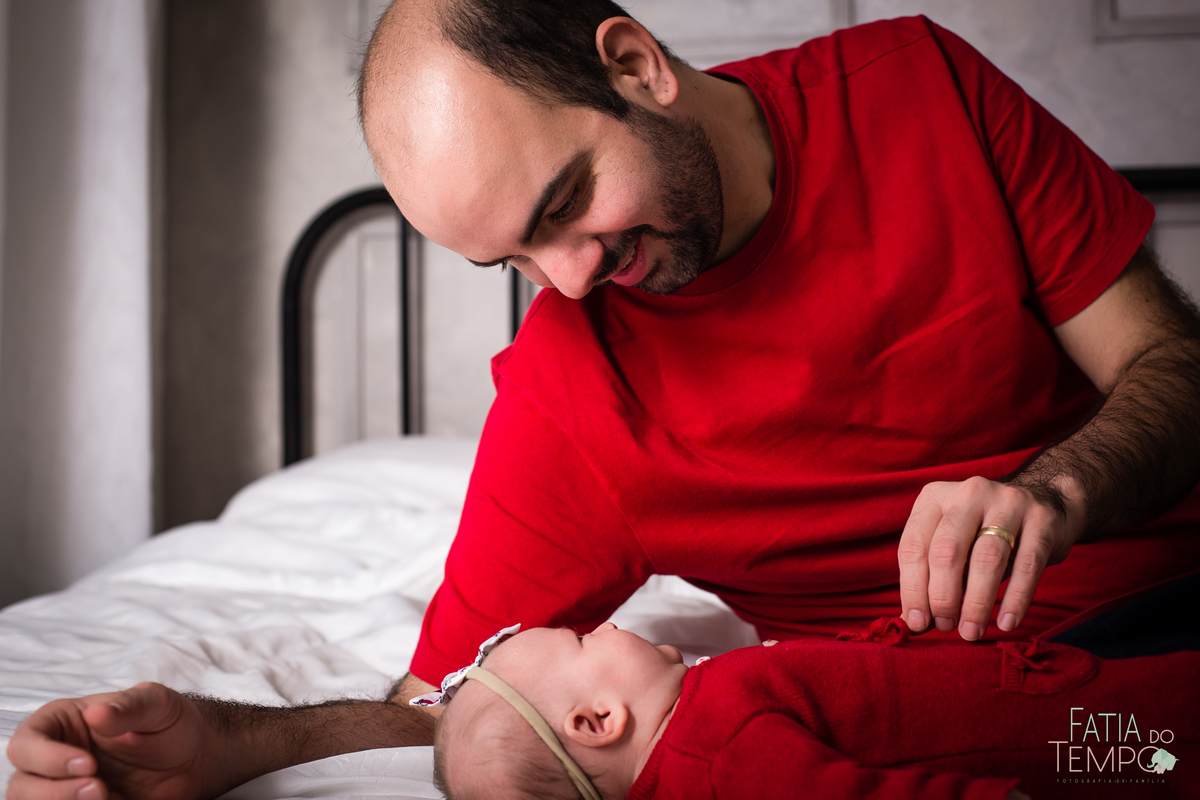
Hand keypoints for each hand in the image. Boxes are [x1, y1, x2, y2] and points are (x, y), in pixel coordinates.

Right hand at [6, 683, 221, 799]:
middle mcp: (54, 759)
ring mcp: (64, 789)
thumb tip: (96, 713)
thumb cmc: (171, 723)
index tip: (87, 764)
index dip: (46, 758)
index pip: (26, 743)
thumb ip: (129, 707)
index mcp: (62, 724)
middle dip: (55, 793)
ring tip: (110, 798)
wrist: (196, 758)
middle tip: (99, 789)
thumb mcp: (158, 705)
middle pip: (22, 786)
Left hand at [897, 476, 1082, 639]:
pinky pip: (1027, 565)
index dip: (913, 589)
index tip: (917, 622)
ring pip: (986, 558)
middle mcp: (968, 494)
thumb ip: (932, 575)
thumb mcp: (952, 541)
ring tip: (971, 631)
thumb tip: (915, 621)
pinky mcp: (1041, 519)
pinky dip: (1015, 599)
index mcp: (935, 497)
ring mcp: (1007, 502)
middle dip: (943, 597)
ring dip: (977, 603)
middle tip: (946, 626)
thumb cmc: (984, 532)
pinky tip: (1006, 623)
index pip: (914, 546)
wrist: (1045, 501)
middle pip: (947, 551)